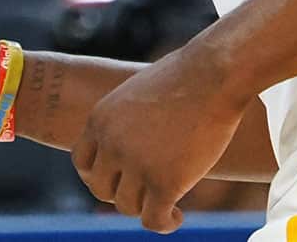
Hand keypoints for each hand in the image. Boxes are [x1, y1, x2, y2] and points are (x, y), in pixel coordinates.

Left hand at [71, 44, 248, 233]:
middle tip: (147, 191)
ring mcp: (136, 164)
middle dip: (123, 193)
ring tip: (169, 203)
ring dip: (147, 207)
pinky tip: (177, 217)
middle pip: (101, 188)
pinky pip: (153, 220)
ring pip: (127, 206)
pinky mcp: (164, 182)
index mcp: (101, 119)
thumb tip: (136, 146)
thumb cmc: (187, 76)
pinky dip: (164, 223)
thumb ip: (128, 121)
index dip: (99, 175)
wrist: (214, 74)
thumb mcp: (141, 93)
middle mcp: (111, 144)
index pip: (82, 161)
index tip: (120, 178)